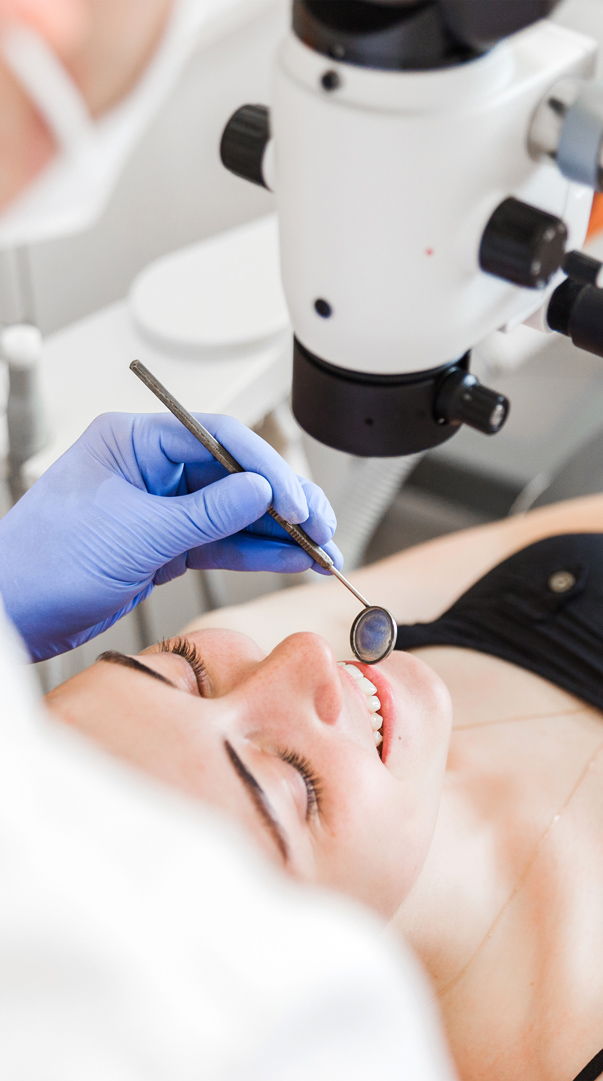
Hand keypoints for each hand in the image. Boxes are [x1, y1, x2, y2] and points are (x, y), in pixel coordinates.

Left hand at [0, 412, 341, 660]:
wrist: (13, 611)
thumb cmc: (43, 559)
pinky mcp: (164, 547)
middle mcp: (151, 469)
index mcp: (134, 441)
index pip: (217, 438)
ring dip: (277, 532)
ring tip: (319, 549)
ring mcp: (160, 509)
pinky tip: (288, 560)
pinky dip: (254, 554)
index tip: (294, 499)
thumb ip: (204, 513)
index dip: (264, 467)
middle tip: (319, 525)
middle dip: (281, 501)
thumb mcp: (134, 531)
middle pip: (233, 475)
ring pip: (233, 513)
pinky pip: (221, 544)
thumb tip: (258, 492)